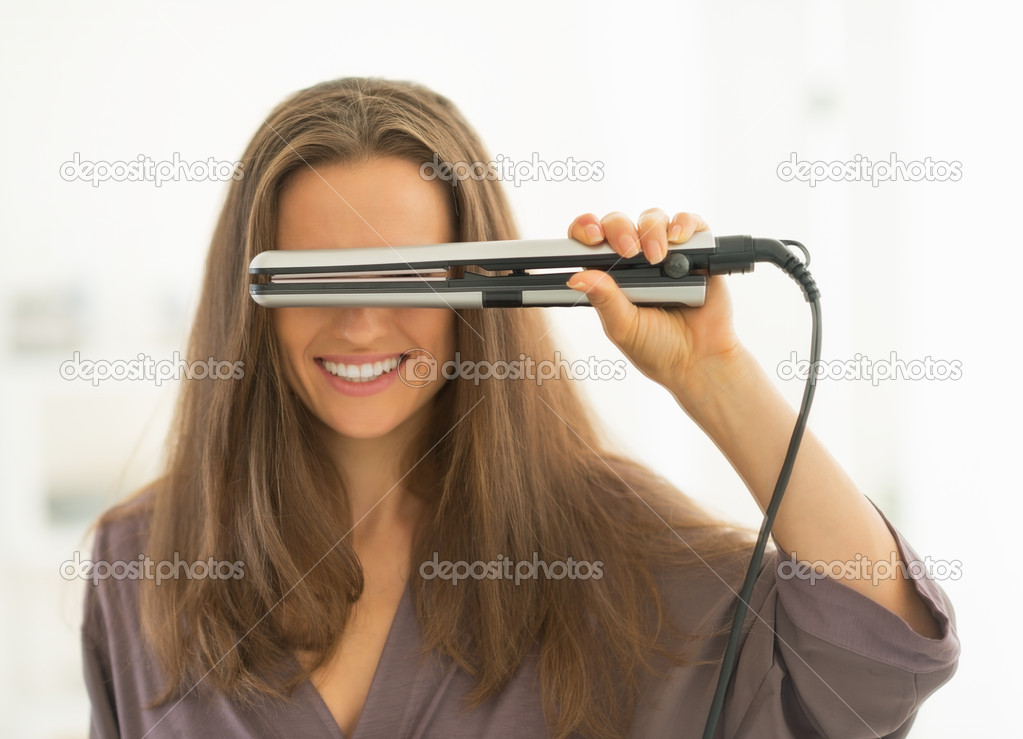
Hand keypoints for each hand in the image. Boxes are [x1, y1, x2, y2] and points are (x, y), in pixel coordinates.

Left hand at [565, 210, 747, 402]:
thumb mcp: (623, 327)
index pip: (589, 242)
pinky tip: (678, 240)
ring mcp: (665, 252)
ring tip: (657, 258)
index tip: (590, 237)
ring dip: (652, 232)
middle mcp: (635, 259)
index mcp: (610, 276)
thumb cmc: (657, 348)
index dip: (584, 230)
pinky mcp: (697, 251)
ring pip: (652, 219)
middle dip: (620, 230)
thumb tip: (576, 278)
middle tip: (628, 252)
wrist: (699, 361)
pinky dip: (684, 225)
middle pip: (619, 223)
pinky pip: (689, 224)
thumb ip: (603, 300)